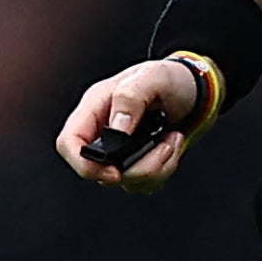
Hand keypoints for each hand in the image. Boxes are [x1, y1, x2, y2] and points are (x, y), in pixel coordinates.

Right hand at [54, 59, 208, 195]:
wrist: (192, 89)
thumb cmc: (168, 78)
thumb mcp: (152, 77)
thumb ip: (130, 97)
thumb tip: (117, 128)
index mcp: (95, 109)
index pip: (69, 143)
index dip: (83, 163)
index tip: (114, 171)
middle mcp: (102, 132)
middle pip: (98, 171)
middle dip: (137, 168)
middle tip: (162, 146)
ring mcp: (119, 151)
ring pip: (126, 182)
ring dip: (157, 167)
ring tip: (171, 139)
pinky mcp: (137, 162)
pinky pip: (144, 183)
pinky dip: (165, 169)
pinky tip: (172, 145)